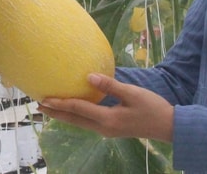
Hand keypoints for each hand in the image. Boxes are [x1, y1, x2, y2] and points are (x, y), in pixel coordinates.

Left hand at [38, 73, 173, 142]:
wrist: (168, 126)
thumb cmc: (152, 108)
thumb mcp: (132, 93)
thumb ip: (110, 86)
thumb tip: (89, 76)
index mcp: (107, 119)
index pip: (77, 110)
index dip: (60, 103)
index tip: (43, 98)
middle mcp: (103, 128)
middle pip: (73, 120)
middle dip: (55, 112)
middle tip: (38, 104)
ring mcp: (106, 130)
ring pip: (79, 123)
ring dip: (63, 115)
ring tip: (49, 107)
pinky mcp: (111, 129)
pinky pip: (87, 122)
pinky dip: (75, 116)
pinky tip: (72, 110)